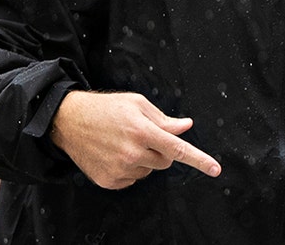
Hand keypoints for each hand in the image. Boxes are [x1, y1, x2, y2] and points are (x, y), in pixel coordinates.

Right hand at [49, 90, 221, 189]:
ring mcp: (119, 169)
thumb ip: (164, 119)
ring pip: (149, 171)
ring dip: (144, 160)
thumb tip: (185, 126)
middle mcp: (132, 153)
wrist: (68, 121)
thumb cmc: (106, 109)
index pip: (178, 149)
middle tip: (143, 136)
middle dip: (161, 150)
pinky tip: (115, 154)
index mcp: (142, 131)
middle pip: (165, 161)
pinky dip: (129, 170)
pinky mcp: (109, 181)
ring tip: (124, 143)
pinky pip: (133, 180)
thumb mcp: (137, 104)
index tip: (215, 169)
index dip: (199, 159)